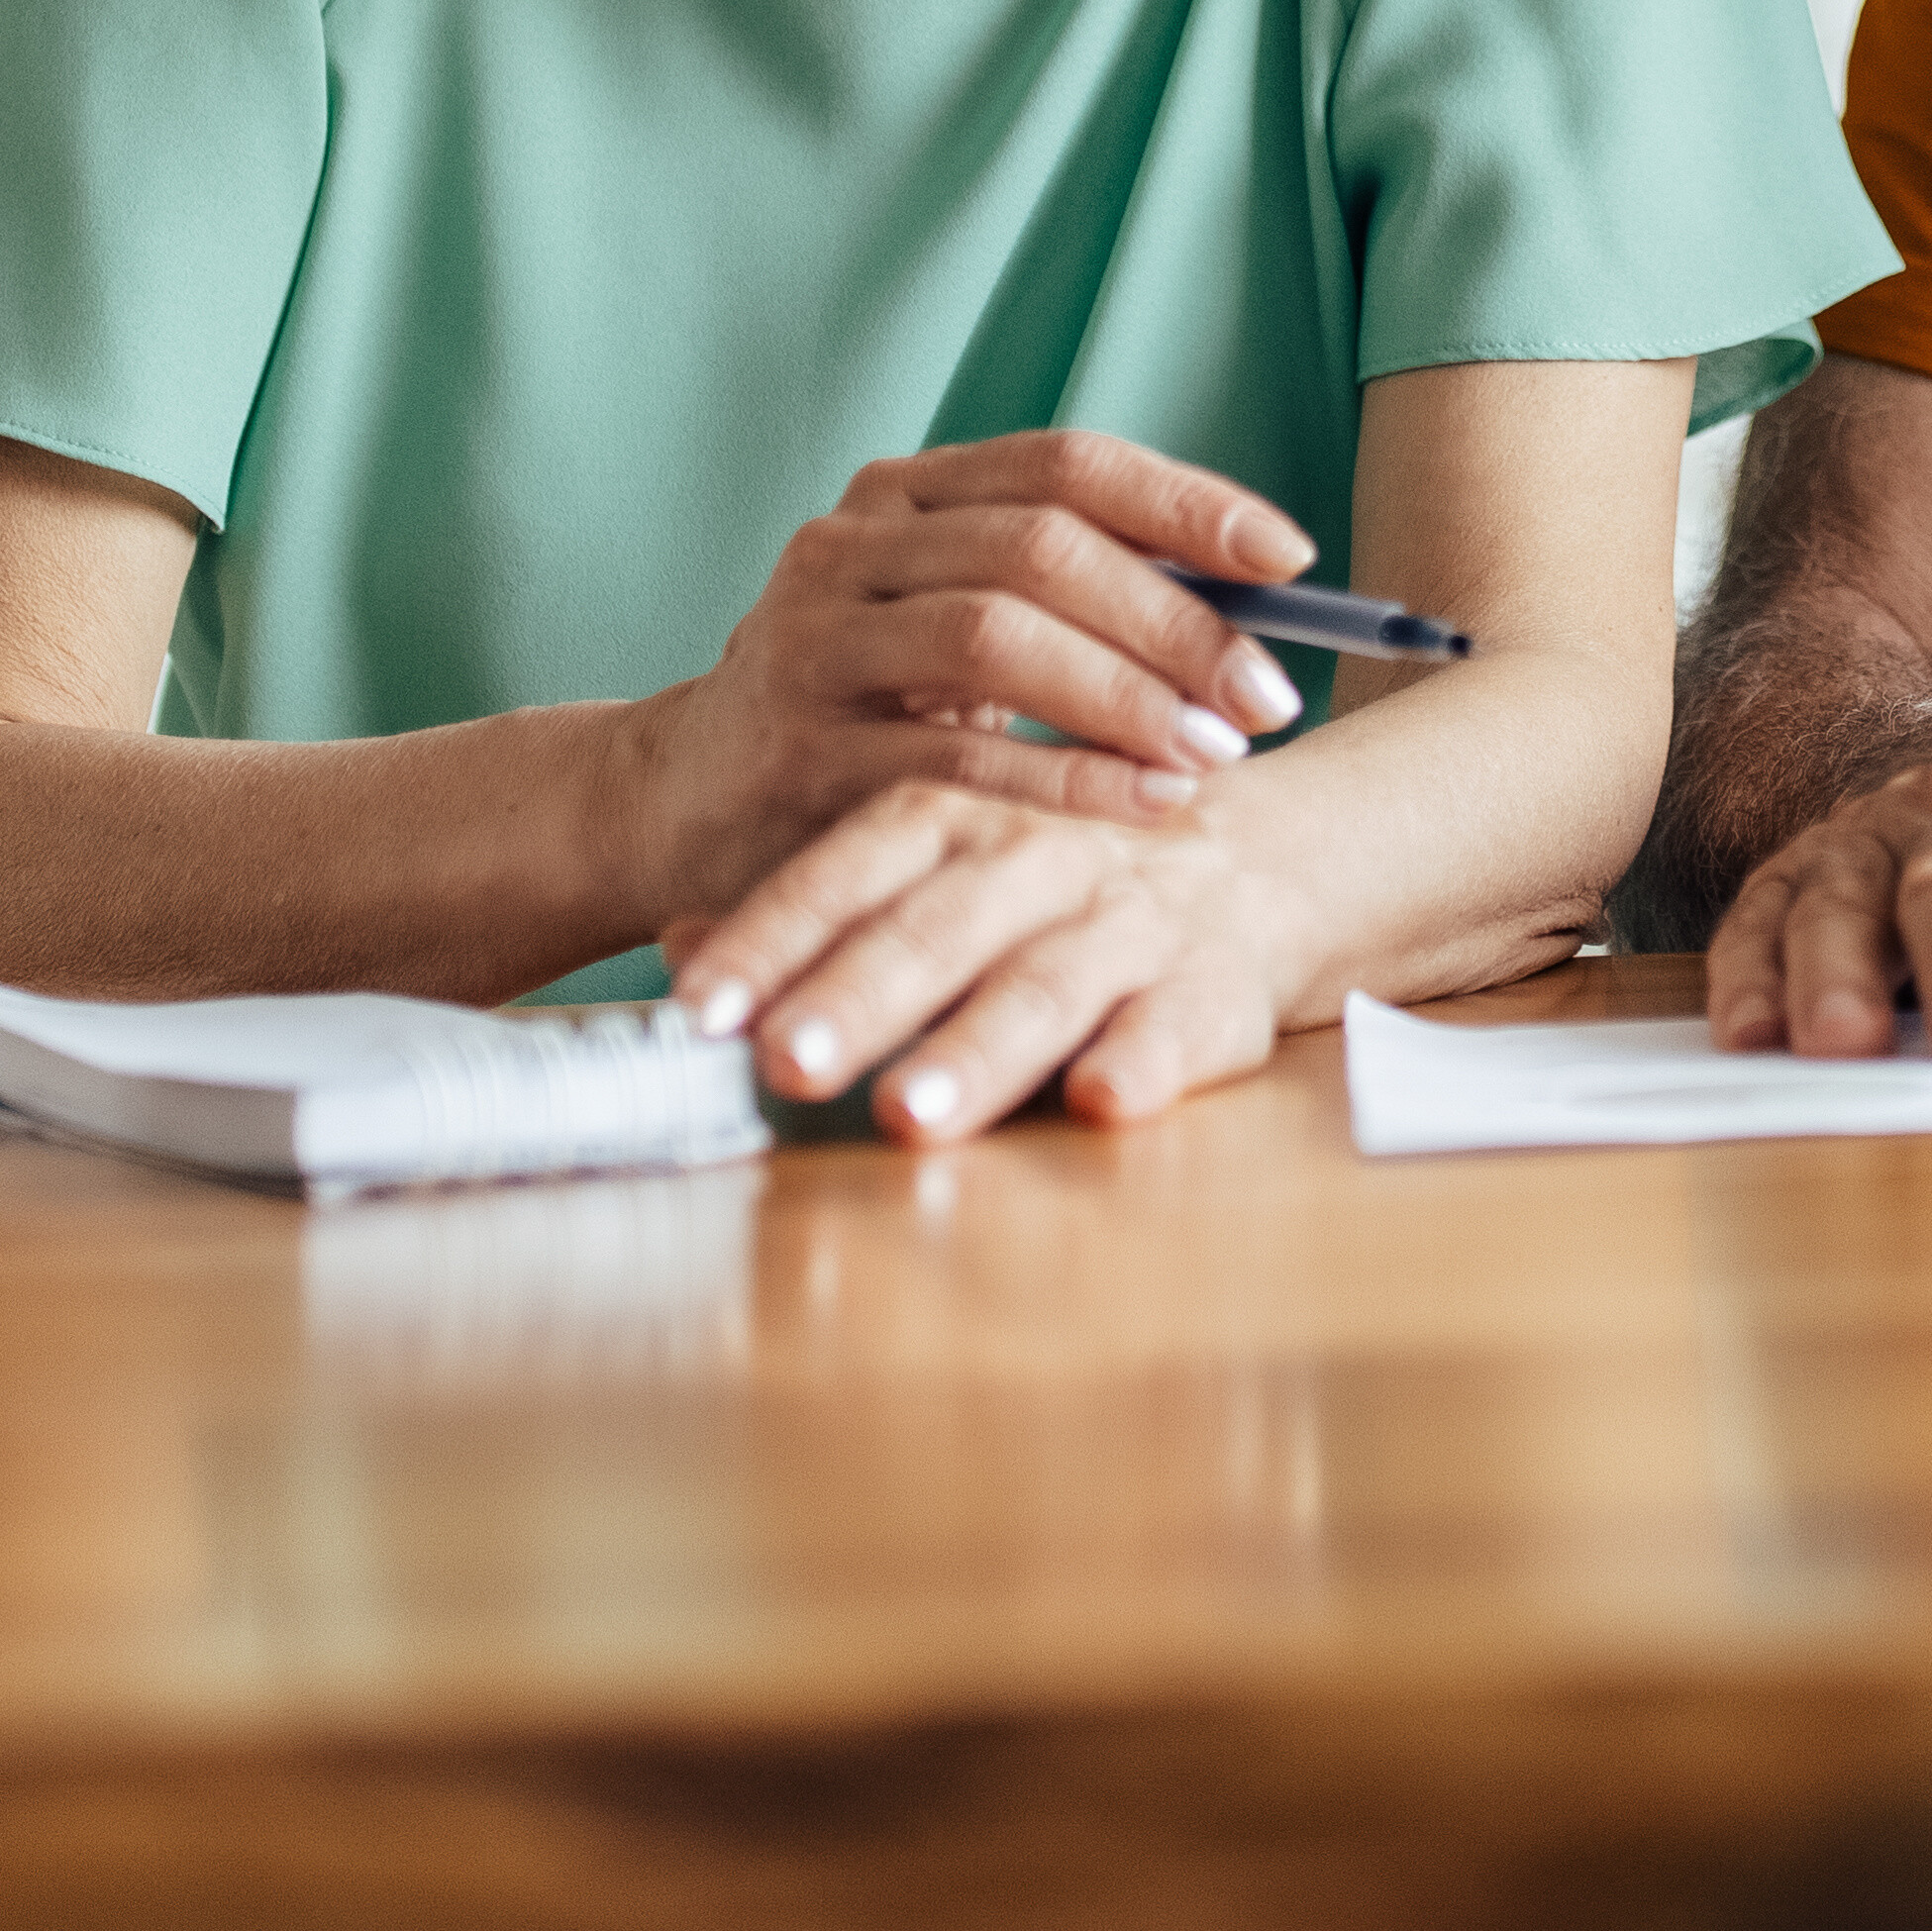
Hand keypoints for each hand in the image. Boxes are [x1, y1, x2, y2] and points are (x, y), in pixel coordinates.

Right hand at [622, 433, 1312, 938]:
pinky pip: (951, 757)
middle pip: (1040, 548)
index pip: (1065, 463)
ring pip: (995, 636)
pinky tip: (1143, 808)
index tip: (1291, 559)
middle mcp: (849, 546)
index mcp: (904, 495)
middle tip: (1268, 698)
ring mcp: (810, 639)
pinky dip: (1062, 780)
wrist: (686, 798)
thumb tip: (1263, 600)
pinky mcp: (796, 747)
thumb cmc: (863, 708)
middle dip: (1175, 622)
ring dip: (1124, 695)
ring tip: (1215, 754)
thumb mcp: (953, 628)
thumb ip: (1073, 597)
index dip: (1187, 503)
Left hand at [668, 790, 1307, 1140]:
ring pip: (1046, 984)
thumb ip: (813, 912)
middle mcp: (1037, 858)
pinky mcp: (1211, 988)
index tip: (697, 1011)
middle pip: (937, 928)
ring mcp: (1128, 922)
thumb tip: (675, 951)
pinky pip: (1176, 1029)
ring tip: (909, 1114)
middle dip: (858, 997)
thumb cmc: (1058, 879)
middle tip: (784, 1061)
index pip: (844, 873)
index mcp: (955, 816)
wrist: (1257, 860)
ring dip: (976, 1050)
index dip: (769, 940)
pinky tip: (1101, 1101)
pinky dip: (1142, 1063)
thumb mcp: (933, 867)